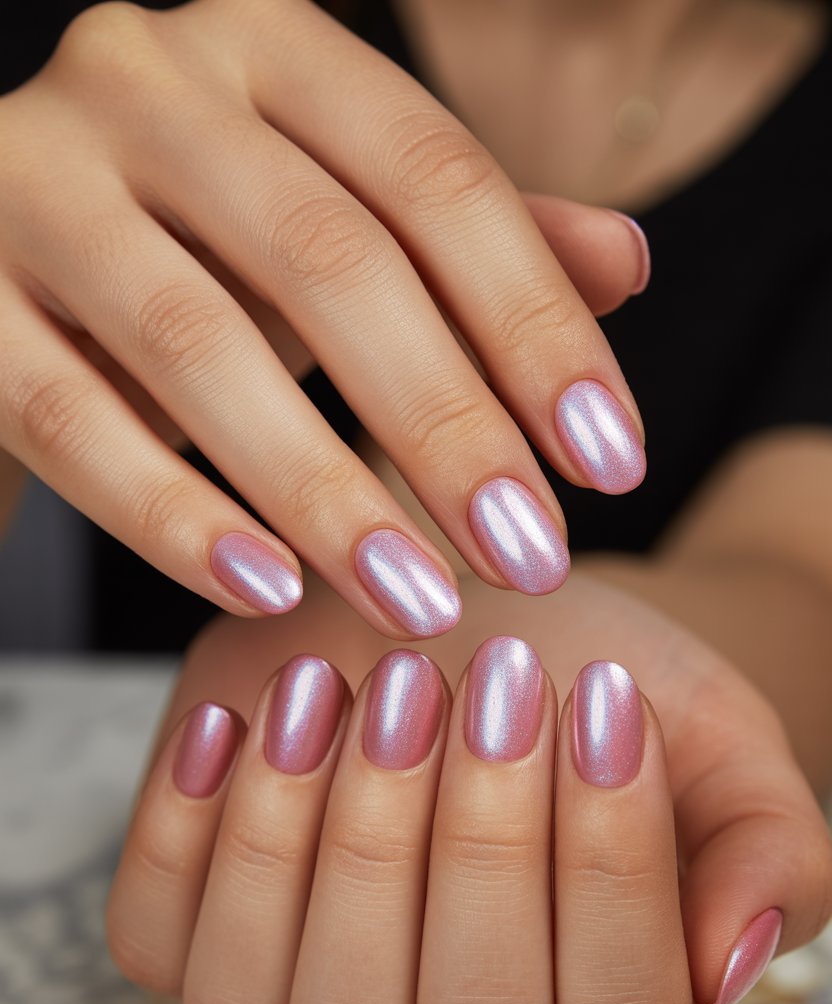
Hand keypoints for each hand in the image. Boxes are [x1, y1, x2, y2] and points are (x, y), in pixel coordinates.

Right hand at [0, 0, 647, 632]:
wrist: (2, 259)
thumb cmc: (200, 245)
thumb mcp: (338, 224)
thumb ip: (468, 239)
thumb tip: (626, 265)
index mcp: (270, 46)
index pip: (439, 178)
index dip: (538, 326)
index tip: (610, 465)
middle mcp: (147, 79)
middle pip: (332, 259)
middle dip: (447, 426)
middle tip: (529, 557)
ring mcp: (31, 176)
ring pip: (196, 342)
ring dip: (324, 490)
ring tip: (416, 600)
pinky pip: (65, 415)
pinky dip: (172, 515)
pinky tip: (265, 591)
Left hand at [105, 573, 831, 1003]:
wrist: (505, 643)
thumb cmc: (608, 698)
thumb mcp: (721, 749)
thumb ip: (767, 852)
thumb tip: (725, 958)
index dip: (609, 869)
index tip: (604, 704)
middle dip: (470, 847)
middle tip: (482, 680)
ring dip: (317, 847)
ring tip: (362, 687)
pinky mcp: (204, 953)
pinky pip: (158, 945)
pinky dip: (185, 831)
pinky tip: (246, 716)